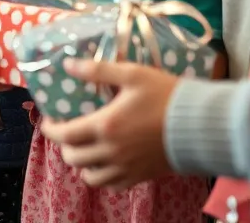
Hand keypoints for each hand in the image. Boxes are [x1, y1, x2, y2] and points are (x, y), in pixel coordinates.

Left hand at [38, 58, 179, 188]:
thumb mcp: (132, 74)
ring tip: (86, 149)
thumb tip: (69, 65)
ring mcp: (126, 168)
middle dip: (65, 146)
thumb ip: (98, 70)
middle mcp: (111, 152)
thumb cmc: (166, 95)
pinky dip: (103, 177)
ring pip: (90, 177)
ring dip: (82, 164)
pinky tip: (107, 163)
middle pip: (73, 158)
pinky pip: (112, 186)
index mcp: (105, 126)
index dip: (51, 130)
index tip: (49, 122)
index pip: (65, 135)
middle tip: (68, 132)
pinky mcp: (140, 177)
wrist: (200, 123)